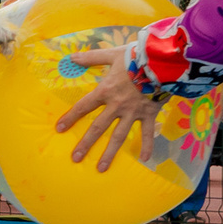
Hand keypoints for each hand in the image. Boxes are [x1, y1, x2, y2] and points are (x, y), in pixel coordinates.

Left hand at [53, 46, 166, 172]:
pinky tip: (144, 160)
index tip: (59, 129)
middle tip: (75, 158)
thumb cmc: (136, 56)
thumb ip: (92, 58)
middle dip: (86, 143)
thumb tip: (71, 56)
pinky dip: (147, 145)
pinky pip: (147, 132)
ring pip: (119, 135)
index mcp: (106, 90)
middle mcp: (117, 105)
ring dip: (110, 153)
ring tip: (101, 168)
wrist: (162, 60)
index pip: (84, 106)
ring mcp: (133, 112)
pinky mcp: (149, 113)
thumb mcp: (112, 55)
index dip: (71, 117)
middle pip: (98, 127)